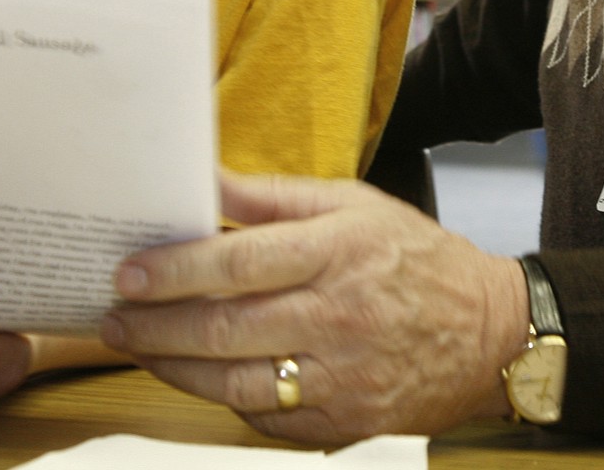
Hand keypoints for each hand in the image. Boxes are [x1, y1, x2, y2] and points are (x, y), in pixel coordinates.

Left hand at [102, 171, 527, 445]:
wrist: (491, 335)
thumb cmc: (416, 260)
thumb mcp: (355, 205)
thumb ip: (274, 198)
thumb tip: (205, 180)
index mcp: (338, 252)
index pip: (238, 264)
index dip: (174, 271)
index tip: (128, 272)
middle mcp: (337, 317)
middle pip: (224, 328)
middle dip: (154, 325)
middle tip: (113, 318)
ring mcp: (340, 378)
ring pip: (234, 382)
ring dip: (174, 368)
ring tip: (139, 348)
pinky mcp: (343, 424)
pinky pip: (265, 417)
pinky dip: (226, 398)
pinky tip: (202, 376)